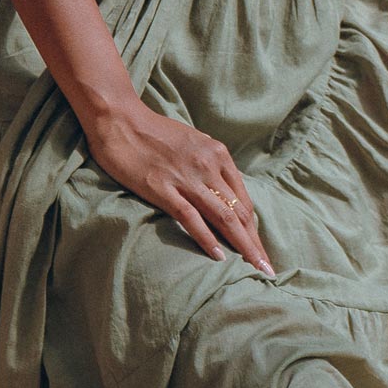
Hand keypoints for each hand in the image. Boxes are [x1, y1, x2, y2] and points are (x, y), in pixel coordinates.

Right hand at [84, 98, 275, 272]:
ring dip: (241, 245)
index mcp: (218, 154)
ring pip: (223, 217)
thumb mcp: (194, 142)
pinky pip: (191, 218)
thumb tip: (224, 191)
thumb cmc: (155, 132)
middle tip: (267, 268)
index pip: (243, 199)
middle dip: (254, 242)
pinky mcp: (163, 189)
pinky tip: (219, 257)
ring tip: (254, 268)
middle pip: (239, 211)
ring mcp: (187, 178)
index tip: (260, 248)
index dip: (253, 227)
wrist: (120, 119)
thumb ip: (210, 165)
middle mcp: (208, 165)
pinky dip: (208, 239)